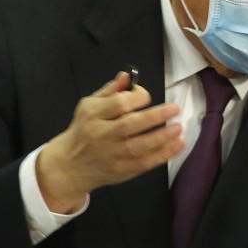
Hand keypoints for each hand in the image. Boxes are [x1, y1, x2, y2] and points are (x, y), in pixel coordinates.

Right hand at [36, 71, 184, 212]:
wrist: (69, 166)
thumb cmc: (85, 130)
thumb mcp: (89, 106)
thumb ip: (110, 91)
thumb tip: (127, 76)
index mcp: (93, 115)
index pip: (118, 104)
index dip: (137, 97)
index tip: (146, 96)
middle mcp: (101, 135)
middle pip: (129, 125)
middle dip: (154, 116)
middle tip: (174, 109)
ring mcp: (110, 155)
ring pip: (138, 146)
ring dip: (161, 137)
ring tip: (178, 127)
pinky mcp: (120, 171)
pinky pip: (143, 163)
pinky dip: (163, 155)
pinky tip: (178, 145)